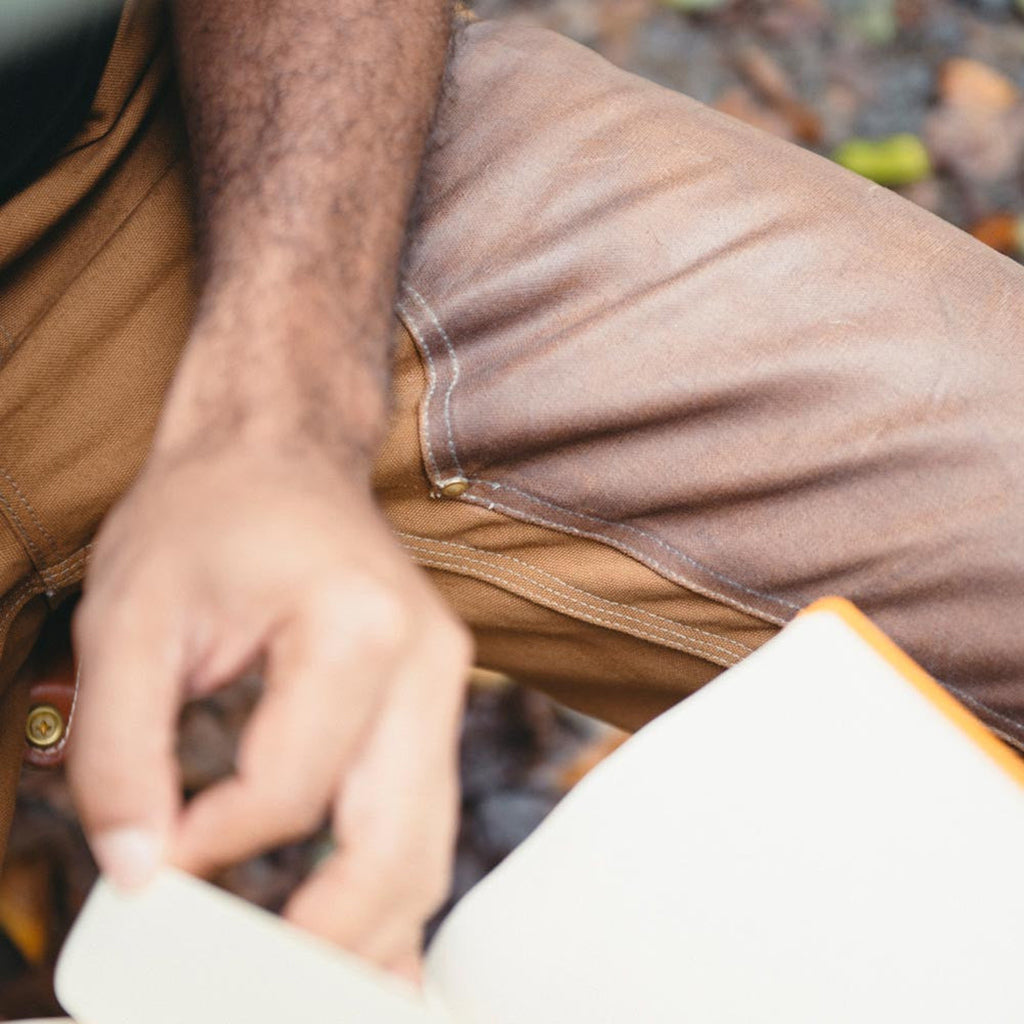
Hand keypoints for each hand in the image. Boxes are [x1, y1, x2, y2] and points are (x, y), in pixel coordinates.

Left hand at [67, 445, 471, 978]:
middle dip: (324, 941)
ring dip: (371, 932)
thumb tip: (140, 868)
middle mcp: (427, 662)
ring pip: (425, 846)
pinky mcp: (432, 702)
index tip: (153, 871)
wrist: (279, 455)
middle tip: (253, 991)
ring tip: (311, 992)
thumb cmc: (210, 516)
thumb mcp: (129, 617)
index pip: (287, 792)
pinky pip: (424, 816)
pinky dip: (395, 890)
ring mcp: (443, 684)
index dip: (208, 847)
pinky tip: (371, 953)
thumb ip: (120, 751)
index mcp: (360, 628)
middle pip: (393, 845)